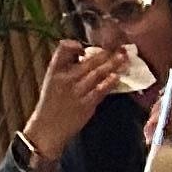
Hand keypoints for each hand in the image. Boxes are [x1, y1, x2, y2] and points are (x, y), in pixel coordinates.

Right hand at [21, 39, 125, 170]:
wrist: (48, 126)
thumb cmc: (51, 102)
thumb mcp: (51, 79)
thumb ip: (64, 65)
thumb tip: (82, 54)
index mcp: (54, 70)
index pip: (64, 50)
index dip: (76, 45)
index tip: (87, 45)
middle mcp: (66, 78)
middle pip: (88, 62)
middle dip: (105, 53)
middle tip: (120, 47)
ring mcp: (77, 91)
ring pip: (96, 74)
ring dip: (112, 65)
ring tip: (123, 58)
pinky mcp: (86, 105)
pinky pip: (99, 91)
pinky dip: (108, 83)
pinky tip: (116, 77)